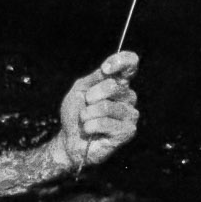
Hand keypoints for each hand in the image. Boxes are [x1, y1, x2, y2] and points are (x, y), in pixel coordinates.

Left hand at [48, 51, 139, 171]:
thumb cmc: (75, 114)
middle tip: (86, 107)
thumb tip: (108, 70)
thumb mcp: (80, 90)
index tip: (105, 69)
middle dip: (90, 97)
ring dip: (87, 114)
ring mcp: (130, 115)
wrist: (70, 139)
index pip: (131, 64)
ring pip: (105, 107)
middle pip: (112, 86)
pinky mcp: (128, 131)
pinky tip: (90, 131)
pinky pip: (105, 123)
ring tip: (86, 120)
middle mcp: (128, 97)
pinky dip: (89, 126)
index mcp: (118, 83)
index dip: (121, 61)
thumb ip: (95, 77)